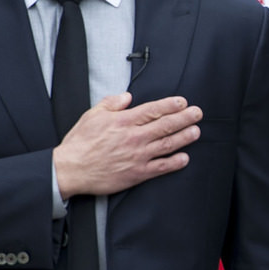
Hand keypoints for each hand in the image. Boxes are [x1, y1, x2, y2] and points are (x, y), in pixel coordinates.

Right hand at [53, 93, 200, 198]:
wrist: (71, 169)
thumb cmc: (80, 143)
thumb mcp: (92, 115)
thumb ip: (111, 104)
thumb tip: (127, 97)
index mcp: (123, 121)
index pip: (153, 110)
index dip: (171, 105)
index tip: (183, 102)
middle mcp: (134, 137)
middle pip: (165, 125)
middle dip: (184, 118)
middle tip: (197, 113)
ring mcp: (138, 156)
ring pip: (167, 144)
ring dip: (184, 137)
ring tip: (196, 131)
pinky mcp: (137, 173)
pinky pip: (161, 167)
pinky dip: (175, 163)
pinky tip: (185, 158)